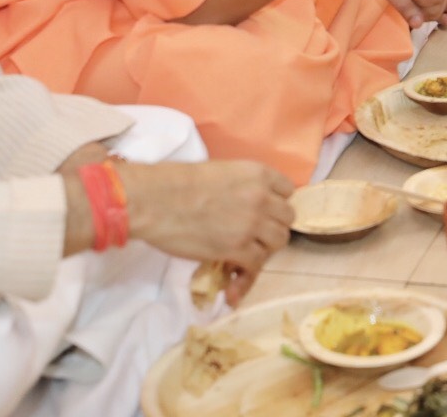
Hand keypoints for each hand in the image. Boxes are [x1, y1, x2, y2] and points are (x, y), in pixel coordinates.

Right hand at [120, 159, 293, 303]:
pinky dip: (247, 272)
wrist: (159, 200)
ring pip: (278, 241)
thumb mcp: (224, 172)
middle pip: (287, 218)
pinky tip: (234, 275)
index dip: (275, 203)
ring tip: (245, 252)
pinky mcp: (237, 249)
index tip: (263, 211)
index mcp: (259, 174)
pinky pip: (257, 265)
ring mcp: (252, 224)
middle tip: (253, 234)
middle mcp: (262, 197)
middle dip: (272, 226)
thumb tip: (247, 206)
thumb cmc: (181, 183)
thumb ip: (245, 186)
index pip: (288, 191)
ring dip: (263, 248)